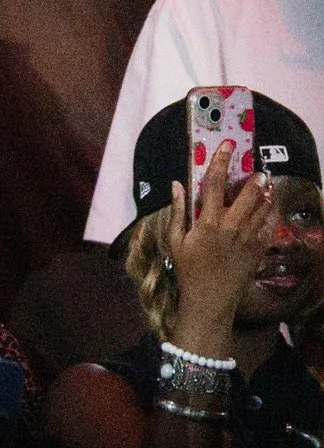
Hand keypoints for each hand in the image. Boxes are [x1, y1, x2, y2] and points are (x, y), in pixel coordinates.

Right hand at [159, 148, 277, 352]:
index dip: (220, 161)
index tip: (227, 146)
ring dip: (266, 196)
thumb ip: (177, 211)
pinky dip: (271, 216)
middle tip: (259, 169)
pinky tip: (271, 208)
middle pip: (246, 196)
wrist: (210, 301)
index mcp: (208, 222)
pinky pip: (268, 230)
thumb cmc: (188, 270)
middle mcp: (230, 228)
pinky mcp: (256, 253)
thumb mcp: (175, 240)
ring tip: (268, 184)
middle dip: (254, 180)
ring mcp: (246, 241)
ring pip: (261, 211)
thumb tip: (177, 184)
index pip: (214, 184)